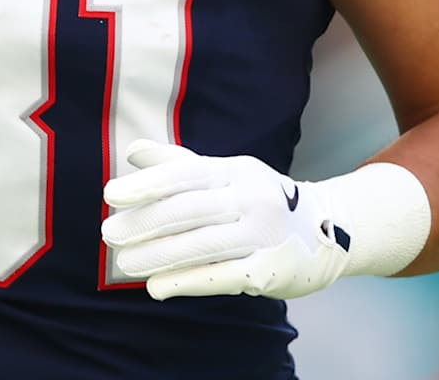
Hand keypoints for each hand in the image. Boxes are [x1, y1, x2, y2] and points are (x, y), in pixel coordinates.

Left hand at [101, 139, 350, 300]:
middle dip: (145, 223)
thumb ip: (178, 163)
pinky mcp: (272, 271)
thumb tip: (132, 151)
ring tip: (124, 263)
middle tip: (108, 235)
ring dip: (159, 255)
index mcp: (236, 170)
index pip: (187, 173)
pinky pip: (224, 276)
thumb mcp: (226, 173)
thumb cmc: (259, 199)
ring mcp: (265, 235)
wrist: (329, 230)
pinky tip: (157, 287)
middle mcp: (252, 198)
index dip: (148, 183)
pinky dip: (188, 281)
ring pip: (204, 245)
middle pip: (191, 209)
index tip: (110, 195)